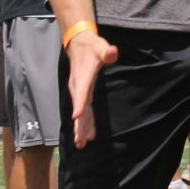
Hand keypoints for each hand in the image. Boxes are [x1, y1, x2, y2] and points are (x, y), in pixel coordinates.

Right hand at [66, 31, 118, 148]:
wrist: (78, 45)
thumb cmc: (92, 47)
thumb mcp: (101, 46)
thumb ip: (107, 51)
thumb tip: (113, 52)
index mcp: (83, 76)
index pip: (82, 91)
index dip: (80, 104)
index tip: (77, 117)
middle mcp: (78, 86)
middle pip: (79, 108)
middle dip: (79, 125)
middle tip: (80, 142)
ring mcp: (78, 91)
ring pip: (80, 112)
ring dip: (80, 128)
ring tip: (81, 144)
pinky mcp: (81, 93)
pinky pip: (83, 110)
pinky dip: (84, 122)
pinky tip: (87, 135)